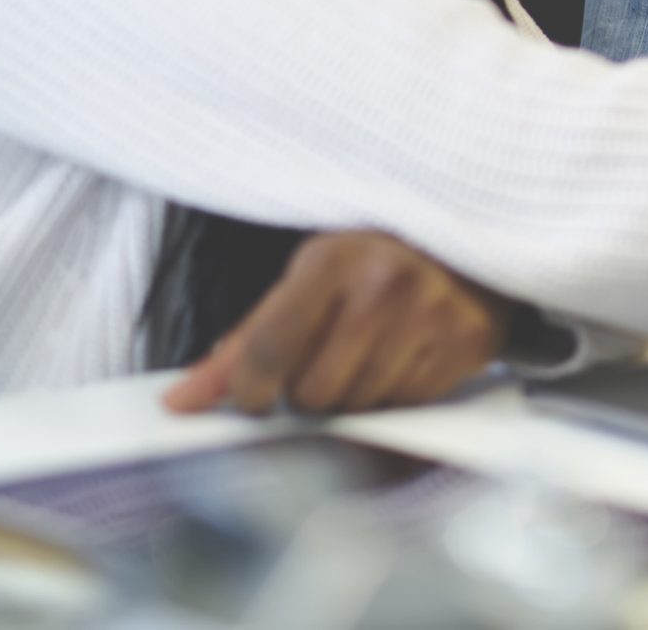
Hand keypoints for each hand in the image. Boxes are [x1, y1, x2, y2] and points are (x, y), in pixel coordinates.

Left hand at [162, 231, 506, 416]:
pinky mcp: (466, 343)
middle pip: (314, 393)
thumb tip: (181, 402)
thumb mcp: (307, 280)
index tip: (254, 399)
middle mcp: (384, 286)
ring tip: (368, 357)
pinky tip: (404, 360)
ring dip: (354, 398)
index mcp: (331, 261)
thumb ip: (246, 342)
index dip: (250, 391)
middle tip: (326, 363)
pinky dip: (396, 396)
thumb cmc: (372, 262)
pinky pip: (407, 407)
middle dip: (309, 393)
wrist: (467, 239)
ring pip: (360, 408)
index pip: (268, 350)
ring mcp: (431, 315)